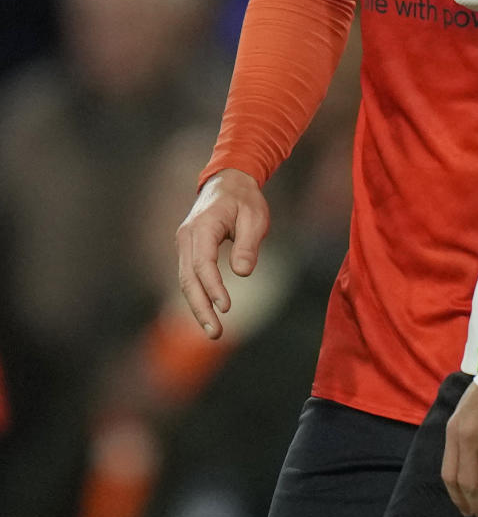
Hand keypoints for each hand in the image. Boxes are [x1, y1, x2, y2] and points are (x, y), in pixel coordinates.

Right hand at [176, 168, 269, 337]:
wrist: (228, 183)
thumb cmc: (244, 199)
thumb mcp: (254, 217)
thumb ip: (247, 244)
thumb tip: (242, 273)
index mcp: (202, 227)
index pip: (203, 263)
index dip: (213, 287)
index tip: (226, 307)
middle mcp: (186, 237)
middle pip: (188, 279)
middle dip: (201, 308)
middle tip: (216, 333)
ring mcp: (184, 245)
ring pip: (186, 282)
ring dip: (198, 307)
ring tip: (214, 331)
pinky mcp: (189, 252)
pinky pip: (190, 278)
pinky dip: (198, 297)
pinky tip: (208, 315)